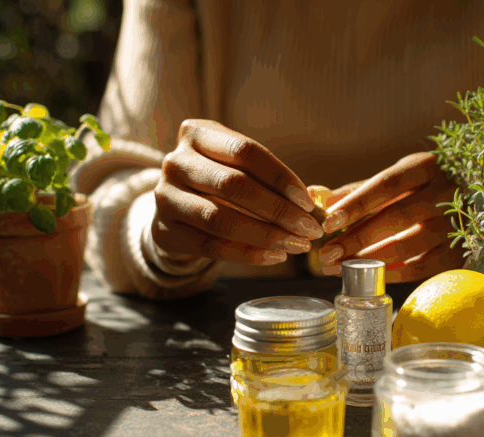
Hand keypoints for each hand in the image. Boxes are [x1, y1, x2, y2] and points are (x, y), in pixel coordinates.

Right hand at [153, 119, 323, 264]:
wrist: (176, 207)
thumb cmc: (218, 181)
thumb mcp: (237, 166)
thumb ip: (270, 179)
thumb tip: (318, 202)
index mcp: (197, 134)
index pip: (245, 153)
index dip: (280, 177)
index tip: (308, 201)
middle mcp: (175, 162)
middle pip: (233, 186)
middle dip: (278, 210)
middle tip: (309, 228)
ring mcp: (165, 198)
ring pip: (220, 219)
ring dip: (265, 235)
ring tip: (296, 245)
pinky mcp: (165, 231)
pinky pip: (211, 246)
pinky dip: (246, 254)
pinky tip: (273, 256)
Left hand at [317, 152, 463, 282]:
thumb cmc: (430, 184)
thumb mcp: (402, 176)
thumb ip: (362, 189)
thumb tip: (321, 200)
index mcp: (427, 167)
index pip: (387, 184)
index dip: (356, 203)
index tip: (328, 221)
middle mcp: (445, 193)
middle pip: (395, 217)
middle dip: (356, 238)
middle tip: (325, 254)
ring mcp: (455, 224)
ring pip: (407, 245)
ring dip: (368, 260)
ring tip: (338, 268)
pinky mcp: (460, 251)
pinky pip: (422, 267)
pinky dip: (393, 273)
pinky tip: (369, 277)